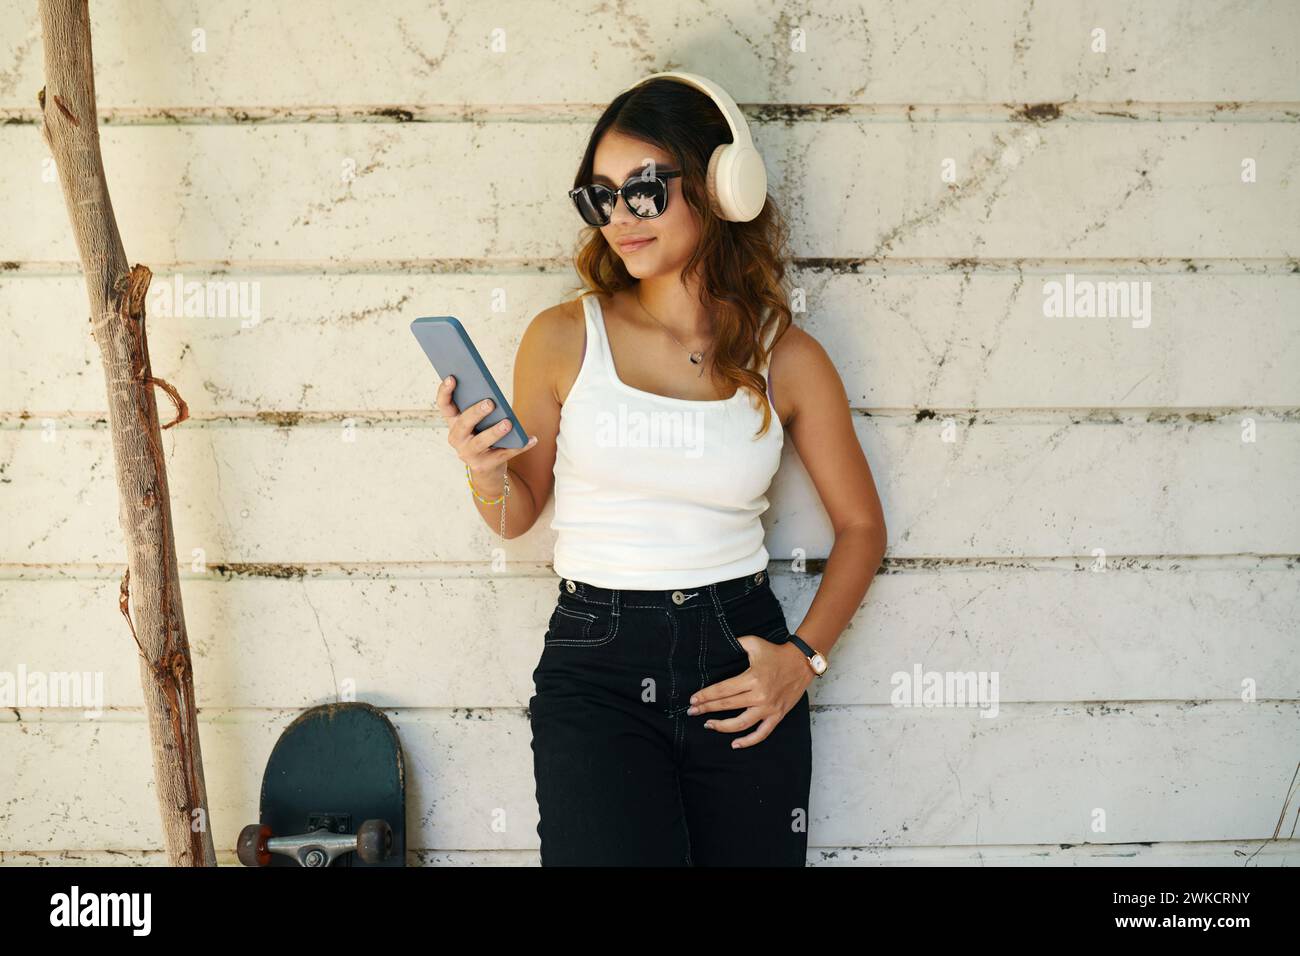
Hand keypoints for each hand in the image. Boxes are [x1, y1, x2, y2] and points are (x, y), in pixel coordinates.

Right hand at [436, 374, 536, 489]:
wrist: (487, 467)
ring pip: (481, 442)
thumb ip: (481, 407)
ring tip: (508, 423)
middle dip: (475, 413)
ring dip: (495, 432)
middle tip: (489, 403)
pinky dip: (519, 447)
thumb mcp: (479, 421)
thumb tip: (494, 395)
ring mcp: (468, 454)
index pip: (444, 405)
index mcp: (453, 422)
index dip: (445, 392)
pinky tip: (532, 439)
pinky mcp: (483, 465)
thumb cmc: (484, 434)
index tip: (452, 377)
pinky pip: (503, 454)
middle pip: (463, 424)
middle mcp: (456, 438)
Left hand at [686, 635, 812, 748]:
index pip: (722, 690)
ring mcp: (769, 708)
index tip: (693, 700)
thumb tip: (718, 644)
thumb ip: (735, 643)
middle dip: (706, 709)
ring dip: (722, 726)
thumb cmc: (775, 652)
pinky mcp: (777, 716)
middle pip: (727, 706)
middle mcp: (759, 696)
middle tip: (692, 711)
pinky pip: (762, 733)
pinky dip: (748, 741)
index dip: (706, 696)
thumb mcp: (753, 643)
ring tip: (708, 725)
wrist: (801, 663)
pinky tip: (735, 744)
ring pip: (741, 724)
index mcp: (752, 678)